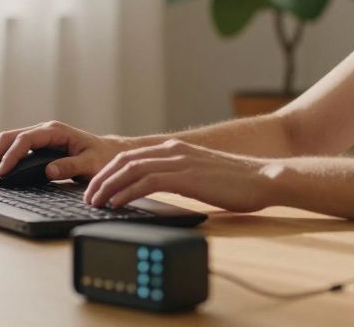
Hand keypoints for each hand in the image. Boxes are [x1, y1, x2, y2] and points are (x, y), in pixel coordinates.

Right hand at [0, 120, 127, 182]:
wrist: (109, 153)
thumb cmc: (102, 157)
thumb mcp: (91, 163)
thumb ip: (71, 166)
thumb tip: (49, 170)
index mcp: (56, 131)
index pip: (26, 139)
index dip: (12, 155)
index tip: (2, 172)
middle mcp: (44, 130)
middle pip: (10, 137)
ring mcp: (39, 136)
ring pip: (8, 141)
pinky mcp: (37, 146)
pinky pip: (14, 148)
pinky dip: (1, 158)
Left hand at [84, 138, 276, 212]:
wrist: (264, 179)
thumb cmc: (238, 183)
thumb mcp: (201, 176)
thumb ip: (179, 177)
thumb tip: (159, 191)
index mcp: (177, 149)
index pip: (132, 156)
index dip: (110, 172)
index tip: (98, 187)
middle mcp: (174, 150)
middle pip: (125, 160)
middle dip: (102, 178)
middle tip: (89, 197)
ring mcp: (180, 161)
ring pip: (130, 169)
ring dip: (108, 187)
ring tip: (96, 203)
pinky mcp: (185, 176)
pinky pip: (146, 182)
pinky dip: (126, 193)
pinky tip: (117, 204)